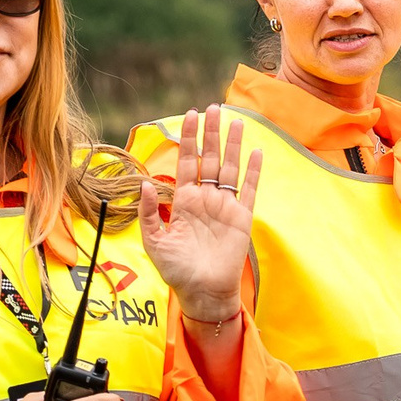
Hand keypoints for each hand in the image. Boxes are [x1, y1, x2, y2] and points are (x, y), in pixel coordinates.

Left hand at [138, 104, 262, 319]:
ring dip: (233, 145)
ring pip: (230, 168)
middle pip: (210, 159)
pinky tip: (257, 152)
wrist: (203, 292)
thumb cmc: (177, 270)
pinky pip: (249, 190)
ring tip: (236, 121)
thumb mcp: (153, 241)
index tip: (191, 115)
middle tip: (214, 108)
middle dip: (211, 133)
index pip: (187, 162)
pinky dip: (253, 171)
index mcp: (184, 202)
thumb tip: (144, 182)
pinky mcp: (242, 218)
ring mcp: (225, 207)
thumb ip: (147, 212)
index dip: (189, 139)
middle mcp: (205, 199)